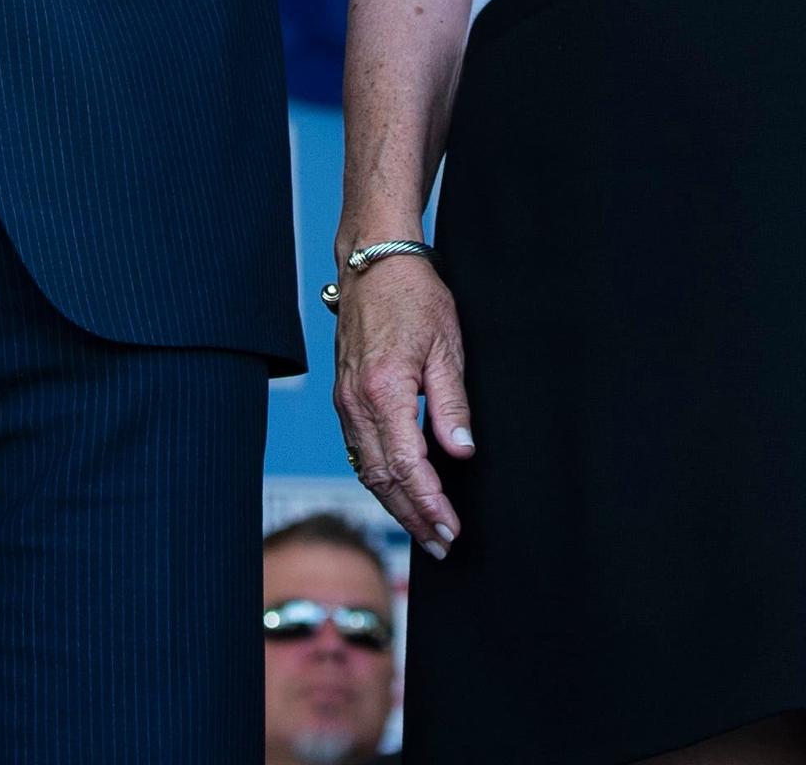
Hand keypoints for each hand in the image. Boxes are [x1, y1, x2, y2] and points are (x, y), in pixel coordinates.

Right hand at [331, 247, 473, 554]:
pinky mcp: (344, 396)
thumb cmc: (414, 296)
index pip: (406, 466)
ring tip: (424, 529)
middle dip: (412, 517)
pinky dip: (379, 479)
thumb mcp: (447, 347)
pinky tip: (398, 491)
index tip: (450, 529)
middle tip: (442, 544)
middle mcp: (356, 402)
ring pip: (365, 469)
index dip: (429, 504)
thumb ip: (452, 405)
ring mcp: (345, 400)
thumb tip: (460, 455)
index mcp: (384, 391)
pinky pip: (357, 450)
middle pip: (381, 479)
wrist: (373, 261)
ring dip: (394, 504)